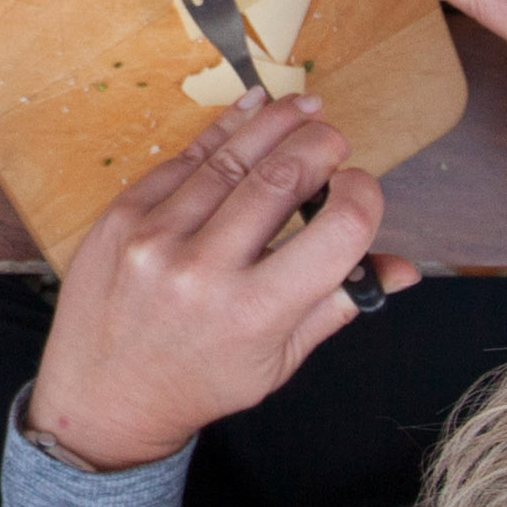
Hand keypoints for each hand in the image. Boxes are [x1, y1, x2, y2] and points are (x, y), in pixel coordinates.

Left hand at [27, 94, 416, 473]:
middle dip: (321, 145)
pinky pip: (183, 160)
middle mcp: (205, 270)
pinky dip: (223, 132)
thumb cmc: (199, 381)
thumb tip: (403, 268)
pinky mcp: (122, 216)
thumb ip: (338, 304)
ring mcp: (156, 238)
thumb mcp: (278, 360)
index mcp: (256, 312)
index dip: (364, 195)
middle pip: (283, 176)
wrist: (104, 396)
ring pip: (231, 156)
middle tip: (336, 139)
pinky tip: (251, 111)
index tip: (361, 185)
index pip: (338, 229)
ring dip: (275, 123)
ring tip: (304, 109)